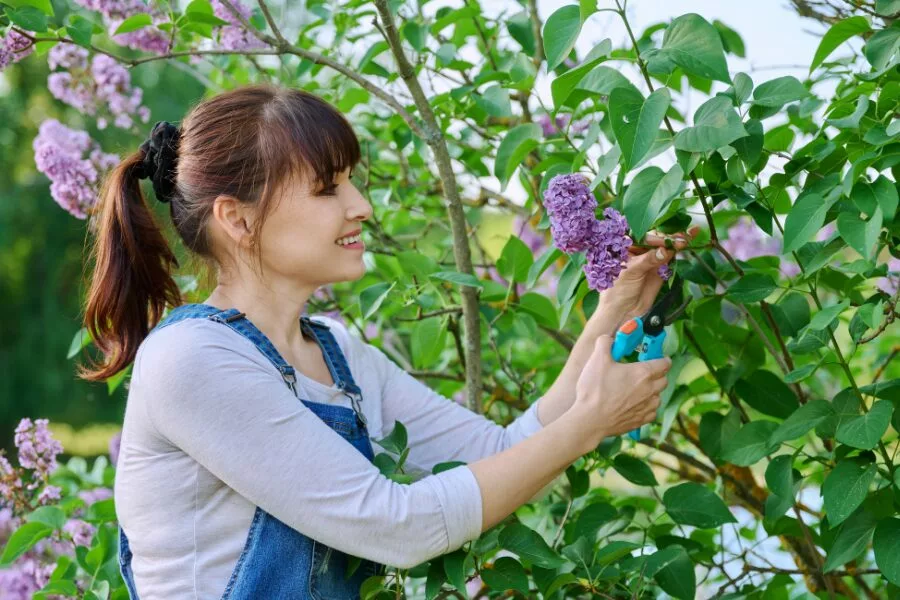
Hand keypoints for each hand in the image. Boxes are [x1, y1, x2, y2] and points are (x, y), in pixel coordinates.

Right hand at [570, 334, 671, 449]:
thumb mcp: (597, 359)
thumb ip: (605, 343)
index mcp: (643, 373)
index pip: (664, 363)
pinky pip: (652, 412)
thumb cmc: (594, 389)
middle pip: (664, 380)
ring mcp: (646, 407)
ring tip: (638, 390)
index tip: (656, 358)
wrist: (590, 420)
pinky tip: (636, 405)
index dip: (662, 359)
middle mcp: (649, 390)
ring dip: (652, 392)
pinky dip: (647, 407)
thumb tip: (608, 339)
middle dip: (658, 375)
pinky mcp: (641, 421)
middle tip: (645, 372)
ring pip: (658, 397)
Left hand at [598, 226, 699, 321]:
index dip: (654, 237)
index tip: (665, 241)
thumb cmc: (618, 290)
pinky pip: (671, 256)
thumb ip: (647, 260)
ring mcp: (651, 258)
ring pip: (666, 245)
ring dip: (678, 239)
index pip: (642, 236)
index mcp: (625, 247)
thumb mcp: (630, 272)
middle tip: (681, 239)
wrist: (625, 312)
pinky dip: (680, 248)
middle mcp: (638, 249)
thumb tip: (664, 250)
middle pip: (656, 238)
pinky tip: (689, 239)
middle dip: (669, 238)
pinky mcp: (661, 267)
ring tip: (690, 234)